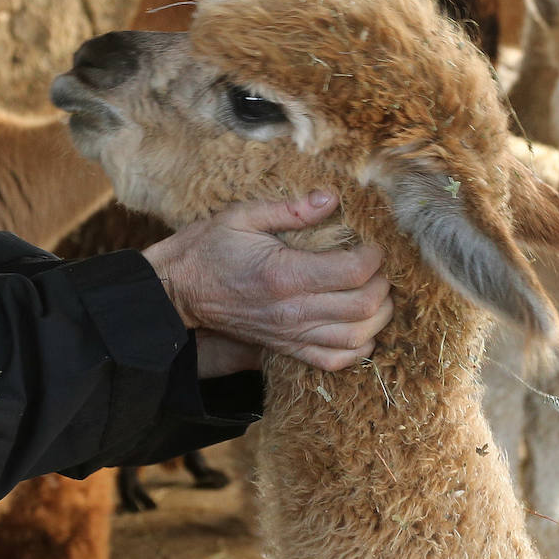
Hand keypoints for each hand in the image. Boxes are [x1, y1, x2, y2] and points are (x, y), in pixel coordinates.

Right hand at [142, 191, 392, 374]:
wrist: (177, 290)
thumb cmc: (208, 248)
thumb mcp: (242, 215)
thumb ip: (290, 208)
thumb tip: (331, 197)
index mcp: (283, 274)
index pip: (352, 272)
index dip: (373, 256)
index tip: (370, 243)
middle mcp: (291, 310)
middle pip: (364, 307)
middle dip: (382, 283)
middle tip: (375, 266)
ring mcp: (289, 334)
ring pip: (357, 338)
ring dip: (378, 317)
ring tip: (374, 293)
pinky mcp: (285, 348)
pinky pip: (334, 360)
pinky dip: (358, 349)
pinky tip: (360, 328)